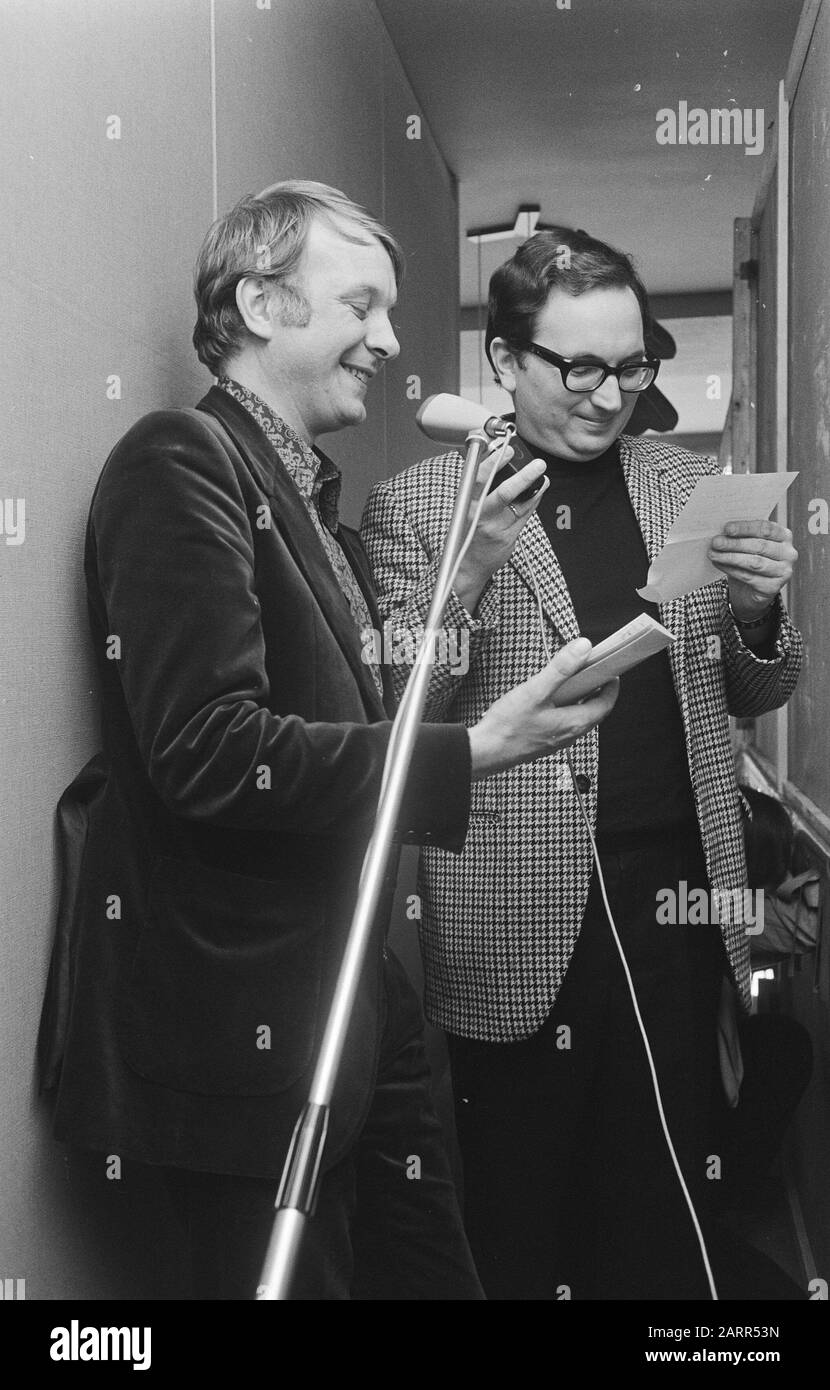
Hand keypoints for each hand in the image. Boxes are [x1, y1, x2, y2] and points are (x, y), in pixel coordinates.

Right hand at [454, 450, 548, 612]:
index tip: (506, 449)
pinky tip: (539, 490)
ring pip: (520, 504)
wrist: (466, 566)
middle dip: (523, 476)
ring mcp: (495, 528)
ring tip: (542, 475)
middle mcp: (480, 516)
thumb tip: (497, 462)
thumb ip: (480, 488)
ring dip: (535, 487)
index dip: (493, 462)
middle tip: (538, 464)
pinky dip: (533, 501)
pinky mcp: (508, 538)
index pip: (478, 478)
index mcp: (467, 504)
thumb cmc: (466, 532)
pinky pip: (524, 515)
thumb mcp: (465, 507)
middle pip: (503, 493)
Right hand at [468, 637, 618, 778]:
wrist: (485, 752)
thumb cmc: (508, 727)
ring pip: (578, 716)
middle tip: (593, 672)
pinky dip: (565, 707)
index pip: (606, 703)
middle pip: (594, 710)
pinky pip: (563, 721)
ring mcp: (557, 739)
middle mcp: (570, 734)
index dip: (611, 686)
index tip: (611, 671)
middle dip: (596, 690)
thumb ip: (561, 669)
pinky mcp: (545, 740)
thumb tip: (583, 648)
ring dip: (580, 698)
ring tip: (571, 681)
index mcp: (574, 723)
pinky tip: (549, 699)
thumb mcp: (536, 691)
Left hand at [708, 520, 796, 620]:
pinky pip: (750, 577)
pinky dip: (732, 570)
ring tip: (713, 554)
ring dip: (731, 557)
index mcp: (784, 535)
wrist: (751, 589)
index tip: (727, 528)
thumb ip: (742, 535)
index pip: (766, 528)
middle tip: (715, 542)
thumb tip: (722, 531)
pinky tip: (719, 564)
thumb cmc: (750, 559)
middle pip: (760, 545)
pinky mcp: (773, 587)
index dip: (745, 528)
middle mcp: (788, 553)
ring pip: (755, 562)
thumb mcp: (748, 544)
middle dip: (735, 543)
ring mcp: (783, 571)